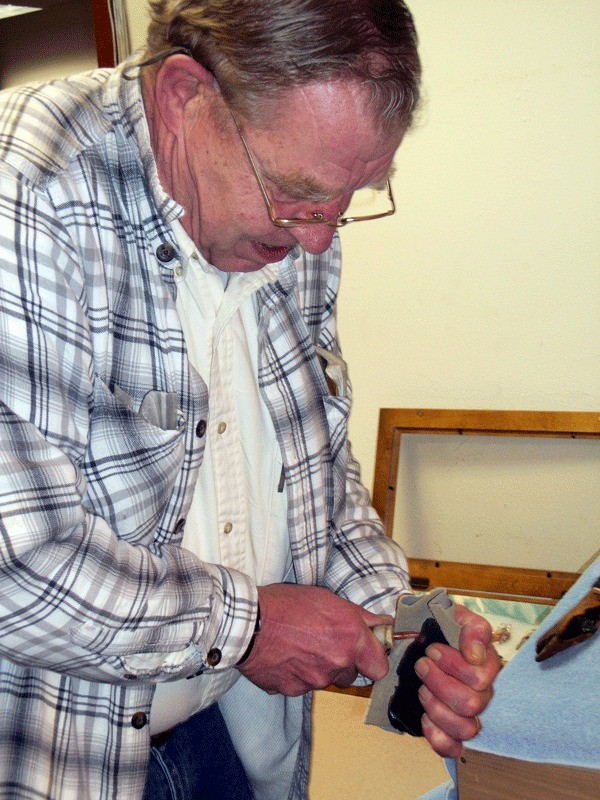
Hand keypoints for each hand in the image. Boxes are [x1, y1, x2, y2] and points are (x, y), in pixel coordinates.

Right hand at [237, 583, 391, 695]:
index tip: (366, 651)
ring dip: (319, 667)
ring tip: (299, 645)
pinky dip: (297, 674)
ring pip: (326, 679)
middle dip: (342, 661)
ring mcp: (315, 680)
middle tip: (323, 641)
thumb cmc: (285, 604)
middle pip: (351, 674)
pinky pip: (302, 685)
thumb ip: (359, 616)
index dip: (373, 660)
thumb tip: (382, 623)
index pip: (380, 668)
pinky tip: (285, 655)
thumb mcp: (327, 598)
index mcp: (351, 638)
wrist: (247, 623)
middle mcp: (337, 662)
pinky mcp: (294, 690)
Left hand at [415, 604, 500, 757]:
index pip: (481, 677)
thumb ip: (472, 627)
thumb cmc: (438, 628)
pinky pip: (453, 747)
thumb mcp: (455, 615)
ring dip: (437, 708)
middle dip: (439, 683)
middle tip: (422, 665)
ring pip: (465, 728)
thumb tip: (475, 654)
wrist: (416, 637)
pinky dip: (438, 738)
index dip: (453, 665)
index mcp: (486, 665)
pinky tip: (425, 720)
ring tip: (421, 689)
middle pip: (471, 703)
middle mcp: (481, 692)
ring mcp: (466, 713)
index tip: (432, 649)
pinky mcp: (449, 730)